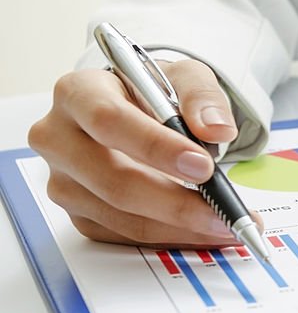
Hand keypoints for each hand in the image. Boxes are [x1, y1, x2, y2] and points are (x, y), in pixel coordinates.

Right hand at [28, 60, 250, 248]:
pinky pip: (125, 234)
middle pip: (113, 179)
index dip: (157, 147)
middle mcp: (60, 138)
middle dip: (174, 201)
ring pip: (121, 215)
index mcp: (79, 92)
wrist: (136, 110)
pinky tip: (201, 230)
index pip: (109, 121)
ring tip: (223, 223)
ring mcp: (65, 180)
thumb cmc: (153, 91)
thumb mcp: (184, 76)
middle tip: (220, 209)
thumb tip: (217, 129)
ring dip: (178, 226)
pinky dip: (169, 235)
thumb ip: (202, 97)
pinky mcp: (78, 212)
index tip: (202, 166)